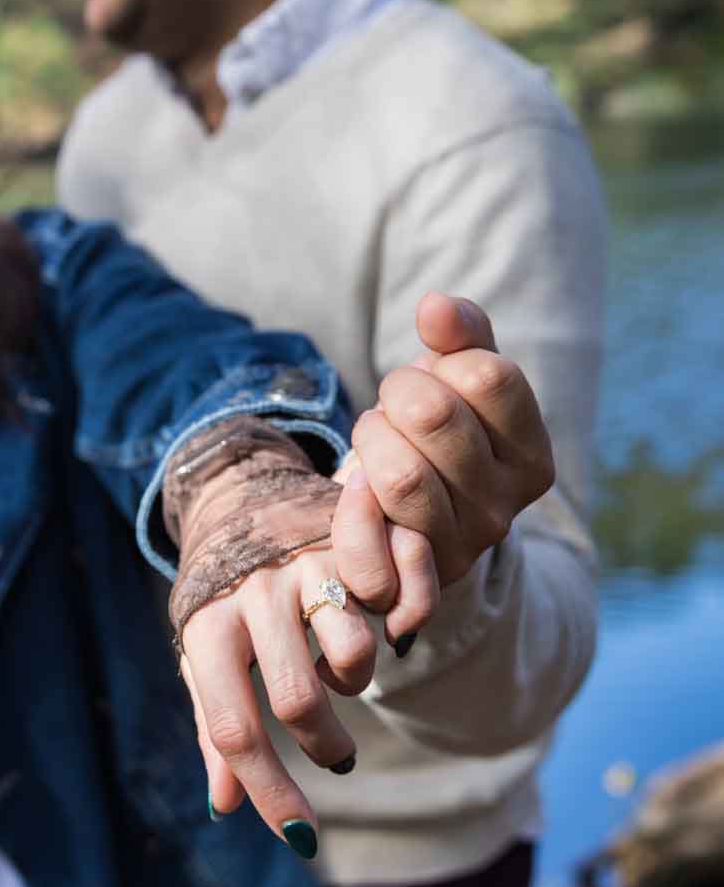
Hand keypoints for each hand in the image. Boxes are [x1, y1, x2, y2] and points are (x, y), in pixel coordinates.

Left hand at [178, 542, 376, 850]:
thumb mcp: (204, 657)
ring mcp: (302, 564)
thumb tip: (223, 808)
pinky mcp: (347, 542)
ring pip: (352, 654)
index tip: (303, 835)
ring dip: (354, 683)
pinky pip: (388, 608)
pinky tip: (372, 629)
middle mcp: (251, 594)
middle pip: (298, 700)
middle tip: (334, 755)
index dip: (270, 792)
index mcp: (206, 629)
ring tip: (339, 676)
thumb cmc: (220, 600)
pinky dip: (389, 634)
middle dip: (324, 745)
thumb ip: (214, 725)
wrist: (241, 501)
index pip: (235, 729)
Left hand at [334, 293, 554, 620]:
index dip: (439, 361)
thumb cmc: (435, 437)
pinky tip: (357, 491)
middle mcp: (504, 507)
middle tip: (392, 406)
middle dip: (396, 393)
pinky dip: (353, 507)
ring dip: (369, 440)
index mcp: (532, 457)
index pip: (488, 376)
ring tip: (376, 441)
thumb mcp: (455, 379)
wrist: (407, 526)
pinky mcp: (408, 581)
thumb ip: (461, 334)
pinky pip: (370, 540)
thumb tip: (436, 305)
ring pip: (398, 475)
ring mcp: (459, 548)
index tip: (428, 375)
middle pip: (434, 415)